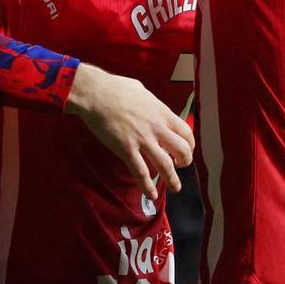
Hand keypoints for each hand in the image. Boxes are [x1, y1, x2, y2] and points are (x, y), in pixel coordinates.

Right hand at [64, 64, 193, 199]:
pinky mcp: (126, 149)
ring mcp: (142, 140)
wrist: (95, 93)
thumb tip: (150, 105)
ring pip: (165, 165)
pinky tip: (151, 195)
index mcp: (162, 112)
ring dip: (172, 179)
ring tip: (175, 188)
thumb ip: (150, 102)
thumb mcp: (141, 90)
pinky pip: (140, 172)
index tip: (185, 149)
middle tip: (180, 166)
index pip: (186, 132)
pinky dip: (147, 186)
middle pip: (182, 150)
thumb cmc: (115, 88)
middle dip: (185, 162)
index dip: (189, 144)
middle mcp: (157, 128)